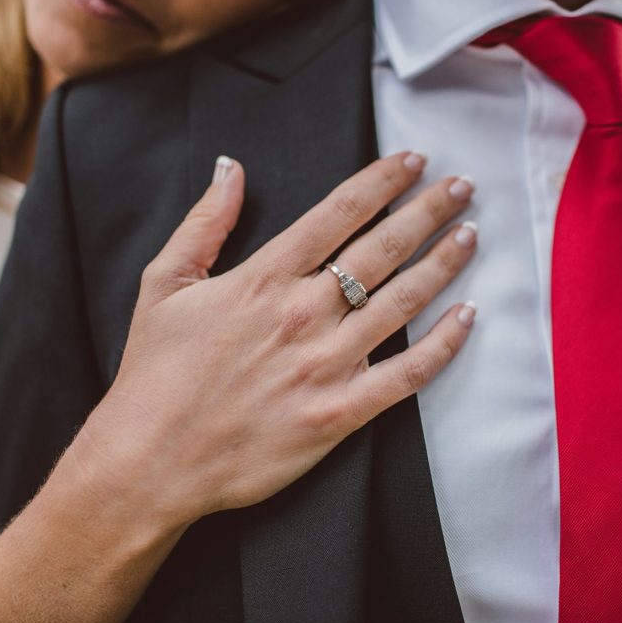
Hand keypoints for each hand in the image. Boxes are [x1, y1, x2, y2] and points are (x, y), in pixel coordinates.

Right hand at [81, 152, 477, 527]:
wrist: (151, 461)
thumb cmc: (155, 374)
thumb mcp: (163, 284)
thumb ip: (203, 223)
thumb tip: (229, 168)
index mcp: (263, 278)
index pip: (339, 212)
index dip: (382, 180)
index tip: (413, 161)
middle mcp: (303, 313)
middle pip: (382, 248)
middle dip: (428, 210)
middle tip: (462, 187)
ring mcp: (325, 364)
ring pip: (403, 302)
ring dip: (443, 263)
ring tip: (470, 235)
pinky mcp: (340, 413)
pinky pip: (406, 374)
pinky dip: (444, 345)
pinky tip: (468, 316)